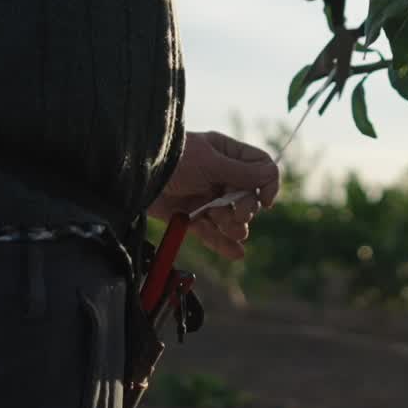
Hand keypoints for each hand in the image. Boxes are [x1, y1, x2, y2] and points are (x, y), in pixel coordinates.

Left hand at [148, 131, 279, 259]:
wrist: (137, 176)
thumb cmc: (175, 159)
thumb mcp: (211, 162)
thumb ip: (241, 171)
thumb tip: (271, 175)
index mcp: (227, 154)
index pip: (260, 167)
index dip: (268, 184)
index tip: (266, 200)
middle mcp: (220, 175)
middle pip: (249, 196)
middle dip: (247, 208)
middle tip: (238, 214)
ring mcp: (206, 197)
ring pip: (232, 217)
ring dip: (235, 226)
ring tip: (231, 230)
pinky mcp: (192, 216)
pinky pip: (212, 232)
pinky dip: (223, 243)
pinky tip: (236, 253)